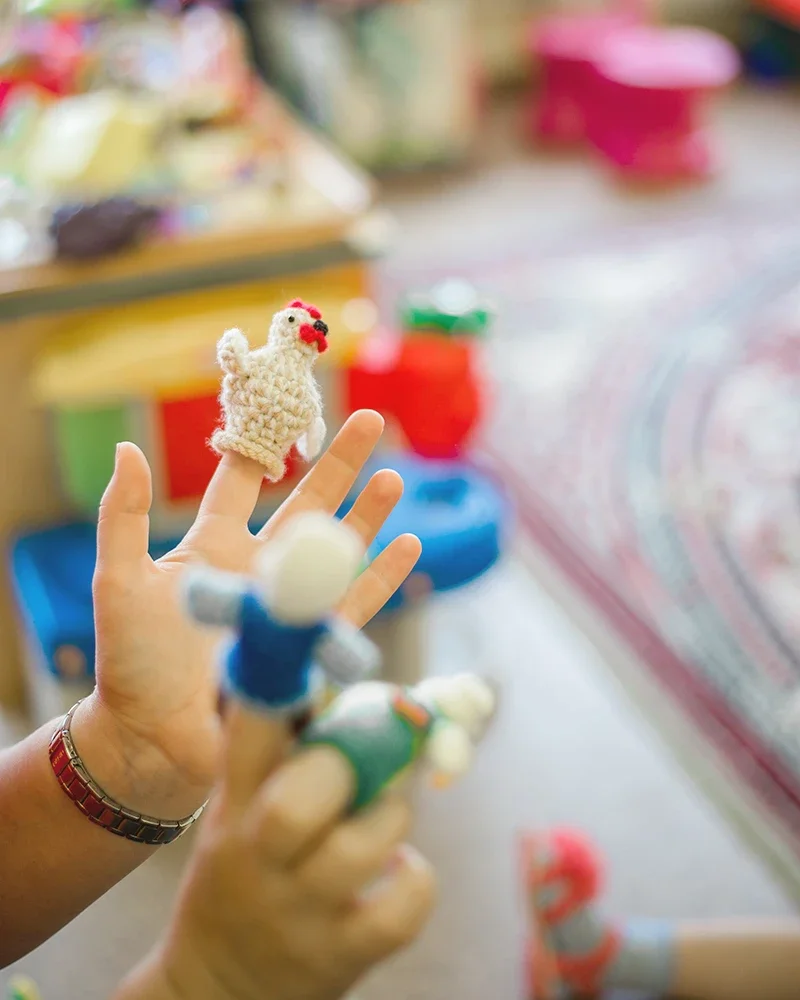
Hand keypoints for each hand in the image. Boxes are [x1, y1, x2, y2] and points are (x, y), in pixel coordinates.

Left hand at [78, 411, 420, 819]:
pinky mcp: (311, 645)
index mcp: (213, 548)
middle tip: (373, 423)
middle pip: (308, 504)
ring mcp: (289, 606)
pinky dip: (384, 577)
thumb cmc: (131, 663)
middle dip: (341, 464)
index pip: (244, 484)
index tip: (288, 407)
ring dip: (368, 515)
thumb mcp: (119, 581)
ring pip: (339, 550)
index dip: (265, 446)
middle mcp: (258, 568)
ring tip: (396, 479)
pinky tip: (409, 546)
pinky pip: (356, 605)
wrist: (156, 741)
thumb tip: (128, 448)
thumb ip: (123, 517)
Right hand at [117, 704, 434, 999]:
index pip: (249, 735)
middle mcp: (258, 858)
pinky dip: (415, 880)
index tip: (306, 644)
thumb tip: (355, 688)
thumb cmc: (242, 876)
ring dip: (392, 818)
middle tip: (368, 760)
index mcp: (234, 809)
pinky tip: (397, 873)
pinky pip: (402, 909)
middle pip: (302, 799)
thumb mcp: (239, 815)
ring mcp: (297, 912)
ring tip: (383, 821)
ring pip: (364, 846)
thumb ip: (285, 756)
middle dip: (349, 765)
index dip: (277, 686)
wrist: (216, 990)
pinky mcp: (338, 957)